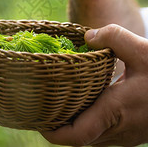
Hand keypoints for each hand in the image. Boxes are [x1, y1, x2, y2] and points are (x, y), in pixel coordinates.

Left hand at [41, 24, 147, 145]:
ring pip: (91, 137)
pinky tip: (86, 100)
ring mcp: (126, 134)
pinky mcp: (132, 131)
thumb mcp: (141, 49)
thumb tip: (87, 37)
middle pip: (78, 138)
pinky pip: (102, 132)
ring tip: (60, 102)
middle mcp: (118, 130)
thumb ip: (111, 37)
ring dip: (73, 123)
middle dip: (58, 125)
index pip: (75, 135)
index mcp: (116, 112)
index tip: (36, 117)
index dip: (52, 131)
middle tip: (43, 105)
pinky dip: (88, 120)